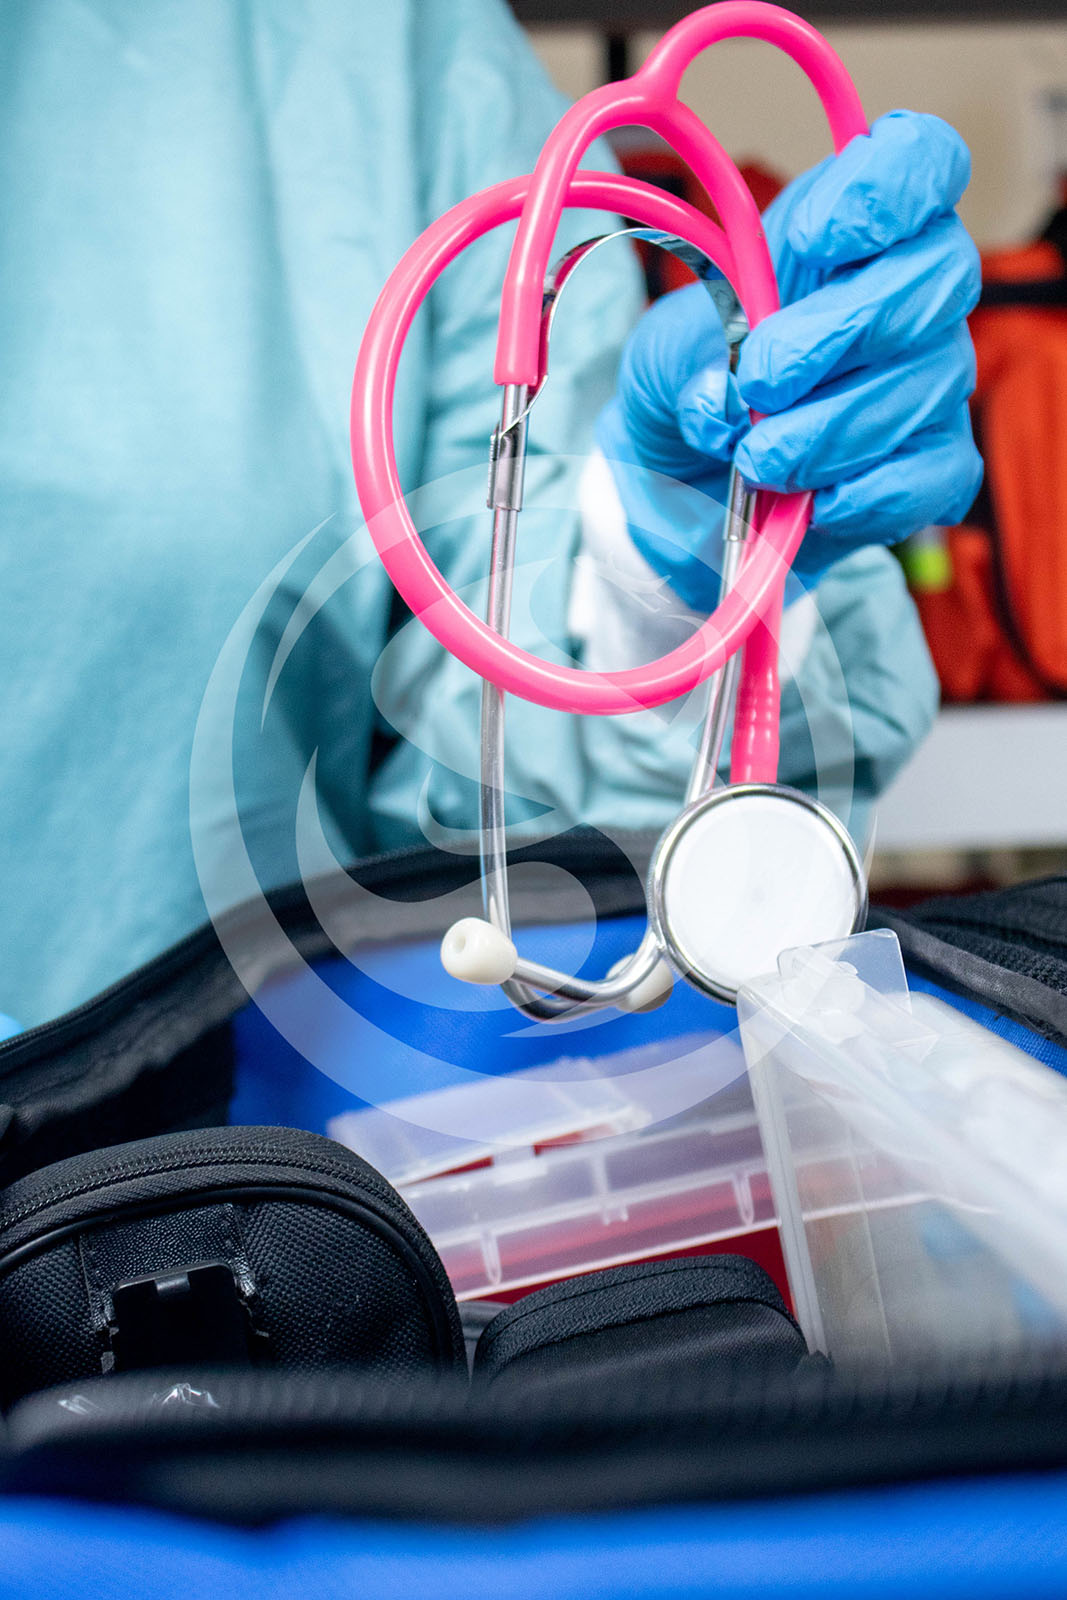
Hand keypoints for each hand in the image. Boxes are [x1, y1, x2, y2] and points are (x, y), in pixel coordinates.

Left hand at [597, 110, 984, 602]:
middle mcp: (911, 294)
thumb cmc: (693, 389)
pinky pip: (935, 474)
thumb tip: (724, 398)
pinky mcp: (934, 467)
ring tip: (757, 459)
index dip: (885, 188)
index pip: (921, 161)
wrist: (684, 487)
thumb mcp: (663, 351)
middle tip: (762, 381)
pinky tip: (812, 501)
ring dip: (831, 430)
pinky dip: (865, 493)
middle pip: (940, 275)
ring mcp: (933, 381)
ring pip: (929, 386)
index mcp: (848, 230)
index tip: (811, 240)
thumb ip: (689, 355)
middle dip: (842, 331)